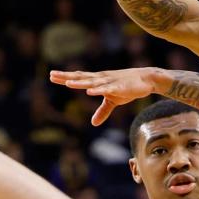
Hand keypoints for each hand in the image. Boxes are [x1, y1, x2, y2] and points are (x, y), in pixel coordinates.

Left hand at [50, 67, 167, 124]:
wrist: (146, 80)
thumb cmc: (128, 88)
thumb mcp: (113, 101)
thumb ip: (102, 111)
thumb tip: (93, 123)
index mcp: (98, 81)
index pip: (79, 78)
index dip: (66, 77)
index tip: (52, 76)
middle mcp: (101, 79)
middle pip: (81, 78)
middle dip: (67, 77)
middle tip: (52, 75)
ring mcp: (110, 82)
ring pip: (92, 83)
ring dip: (80, 83)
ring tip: (68, 84)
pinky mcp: (120, 87)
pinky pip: (107, 89)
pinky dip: (99, 90)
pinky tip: (90, 91)